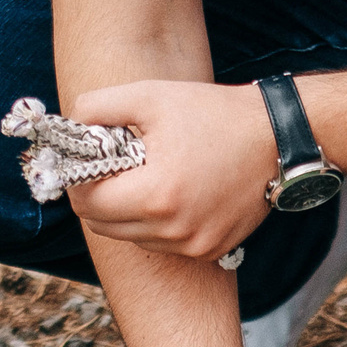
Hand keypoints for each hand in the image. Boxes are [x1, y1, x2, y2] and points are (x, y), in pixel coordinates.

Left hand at [68, 79, 276, 262]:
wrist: (277, 138)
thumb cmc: (213, 113)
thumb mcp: (150, 96)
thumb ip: (98, 108)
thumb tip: (68, 126)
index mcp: (156, 195)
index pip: (88, 204)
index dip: (77, 182)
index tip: (83, 163)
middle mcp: (174, 229)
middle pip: (105, 227)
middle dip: (98, 199)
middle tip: (110, 170)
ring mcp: (194, 245)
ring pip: (133, 238)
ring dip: (128, 213)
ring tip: (146, 178)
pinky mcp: (210, 250)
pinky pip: (164, 244)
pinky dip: (158, 223)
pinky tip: (174, 193)